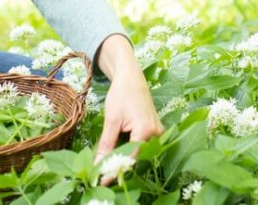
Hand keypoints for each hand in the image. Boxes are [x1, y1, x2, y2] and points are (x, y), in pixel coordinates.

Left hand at [93, 35, 163, 185]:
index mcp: (146, 130)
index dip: (115, 169)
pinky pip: (142, 145)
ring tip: (106, 164)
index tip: (102, 179)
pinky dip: (129, 150)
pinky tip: (116, 152)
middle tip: (101, 173)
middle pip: (136, 157)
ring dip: (123, 158)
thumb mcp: (111, 120)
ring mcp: (158, 133)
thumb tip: (99, 165)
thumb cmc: (121, 94)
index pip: (130, 158)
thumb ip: (106, 144)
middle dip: (119, 165)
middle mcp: (156, 134)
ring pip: (139, 152)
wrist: (131, 78)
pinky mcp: (155, 131)